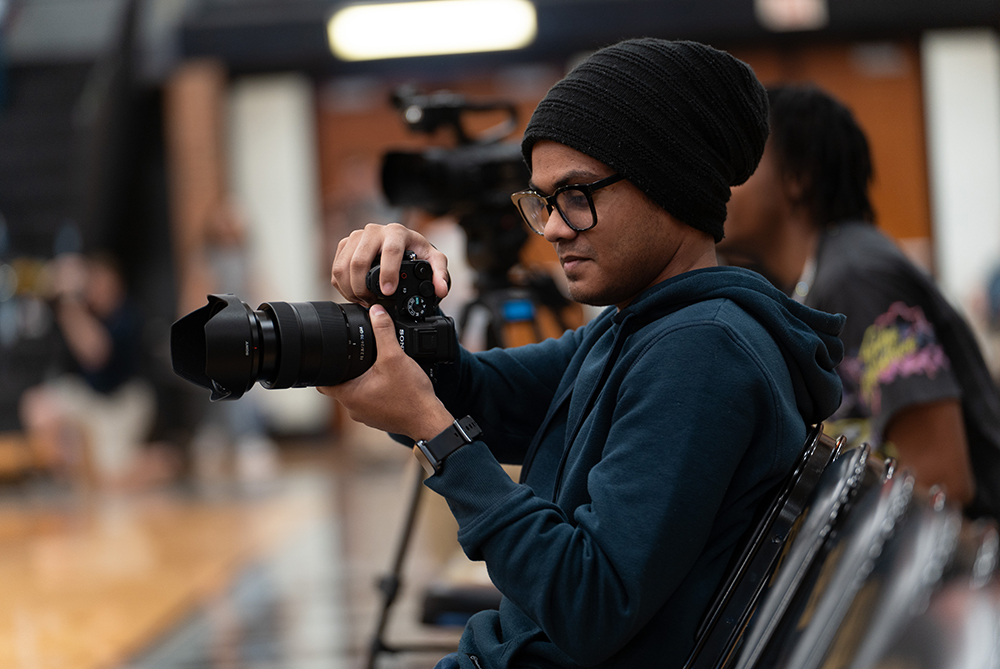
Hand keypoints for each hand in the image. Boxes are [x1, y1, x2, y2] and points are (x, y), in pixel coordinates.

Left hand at [318, 304, 454, 440]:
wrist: (429, 420)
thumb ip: (383, 331)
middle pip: (339, 386)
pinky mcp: (379, 418)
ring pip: (355, 394)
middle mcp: (354, 408)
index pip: (322, 382)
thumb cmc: (410, 396)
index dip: (322, 368)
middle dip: (344, 371)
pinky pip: (370, 401)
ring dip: (360, 381)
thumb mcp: (394, 356)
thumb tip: (376, 312)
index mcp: (349, 395)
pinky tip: (386, 381)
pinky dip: (374, 391)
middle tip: (353, 356)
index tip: (328, 356)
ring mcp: (366, 415)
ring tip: (372, 367)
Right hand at [331, 223, 449, 305]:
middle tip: (372, 302)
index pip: (390, 251)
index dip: (388, 273)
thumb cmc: (416, 251)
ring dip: (351, 289)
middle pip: (359, 260)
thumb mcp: (434, 261)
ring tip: (364, 300)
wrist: (400, 244)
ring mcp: (356, 237)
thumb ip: (440, 275)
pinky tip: (355, 294)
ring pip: (343, 266)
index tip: (387, 292)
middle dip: (363, 287)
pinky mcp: (345, 245)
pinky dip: (343, 286)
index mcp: (397, 232)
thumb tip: (441, 290)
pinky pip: (336, 269)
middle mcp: (374, 231)